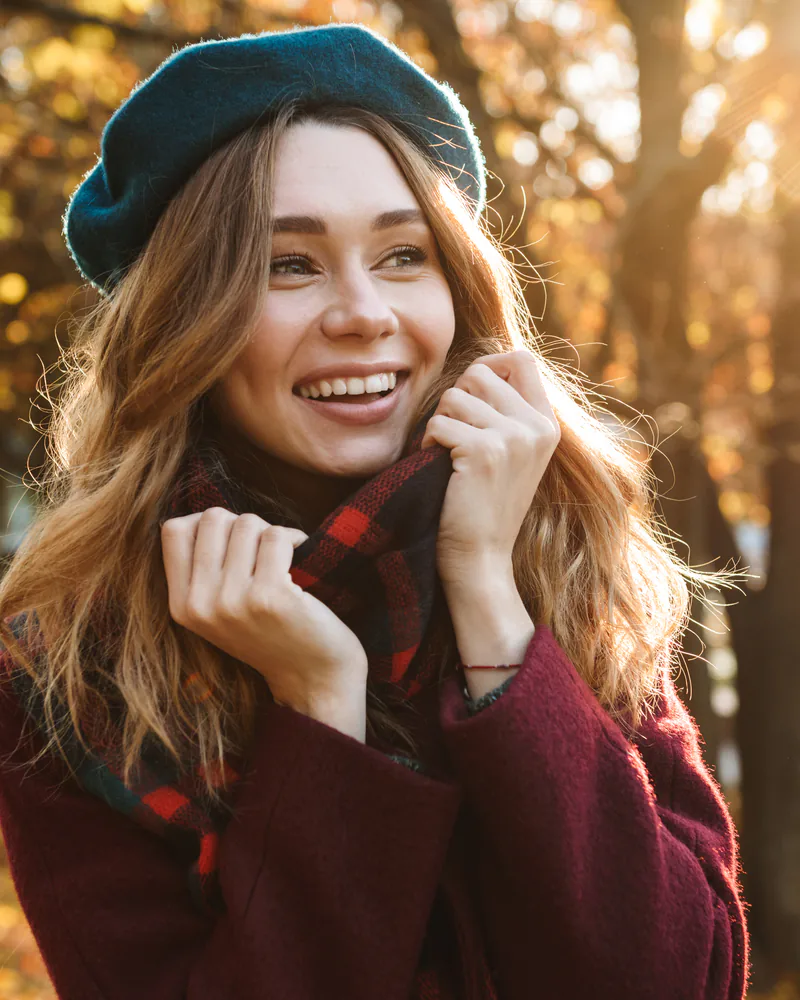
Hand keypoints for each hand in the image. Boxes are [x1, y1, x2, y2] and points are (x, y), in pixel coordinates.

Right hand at [160, 508, 368, 712]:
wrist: (314, 677)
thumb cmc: (272, 633)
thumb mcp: (220, 611)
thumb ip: (203, 570)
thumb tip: (206, 516)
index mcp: (181, 606)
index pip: (172, 531)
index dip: (206, 523)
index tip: (233, 540)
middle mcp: (200, 604)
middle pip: (212, 519)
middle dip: (244, 524)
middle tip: (263, 549)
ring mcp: (233, 601)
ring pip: (247, 523)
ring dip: (271, 533)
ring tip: (283, 558)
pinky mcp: (269, 596)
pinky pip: (277, 536)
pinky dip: (294, 539)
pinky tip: (301, 558)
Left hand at [419, 351, 559, 586]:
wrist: (481, 559)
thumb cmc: (483, 506)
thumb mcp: (510, 454)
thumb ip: (505, 413)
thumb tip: (478, 368)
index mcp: (546, 425)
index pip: (521, 359)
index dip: (488, 365)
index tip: (470, 394)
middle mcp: (537, 428)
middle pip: (481, 372)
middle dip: (455, 398)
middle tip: (452, 434)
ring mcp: (514, 438)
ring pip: (456, 396)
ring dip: (439, 422)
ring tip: (446, 454)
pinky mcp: (486, 452)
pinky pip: (440, 422)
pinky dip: (428, 442)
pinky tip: (437, 466)